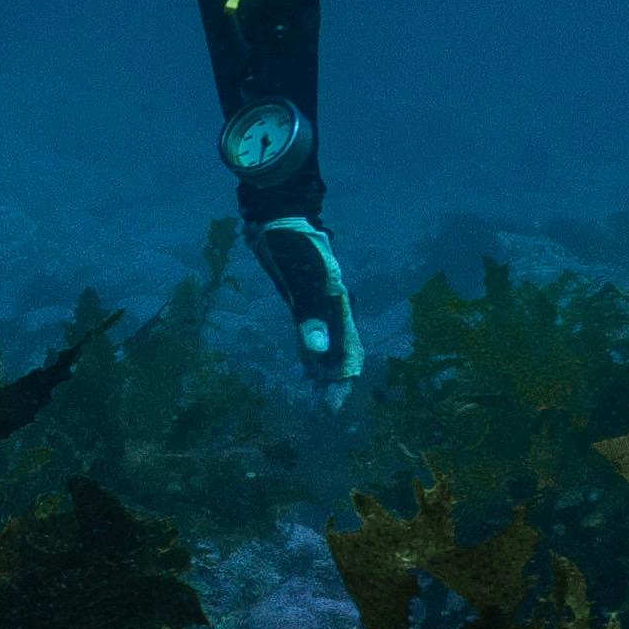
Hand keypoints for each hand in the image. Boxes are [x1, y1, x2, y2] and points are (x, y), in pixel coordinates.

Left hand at [244, 212, 362, 390]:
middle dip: (335, 381)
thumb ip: (310, 315)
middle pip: (340, 351)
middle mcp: (331, 308)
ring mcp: (318, 305)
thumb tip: (318, 350)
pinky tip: (308, 369)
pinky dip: (313, 356)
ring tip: (319, 399)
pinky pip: (314, 335)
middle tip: (326, 410)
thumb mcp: (301, 279)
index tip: (333, 405)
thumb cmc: (291, 245)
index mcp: (337, 306)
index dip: (342, 378)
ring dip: (325, 371)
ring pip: (328, 346)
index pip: (347, 350)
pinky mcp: (304, 302)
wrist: (281, 218)